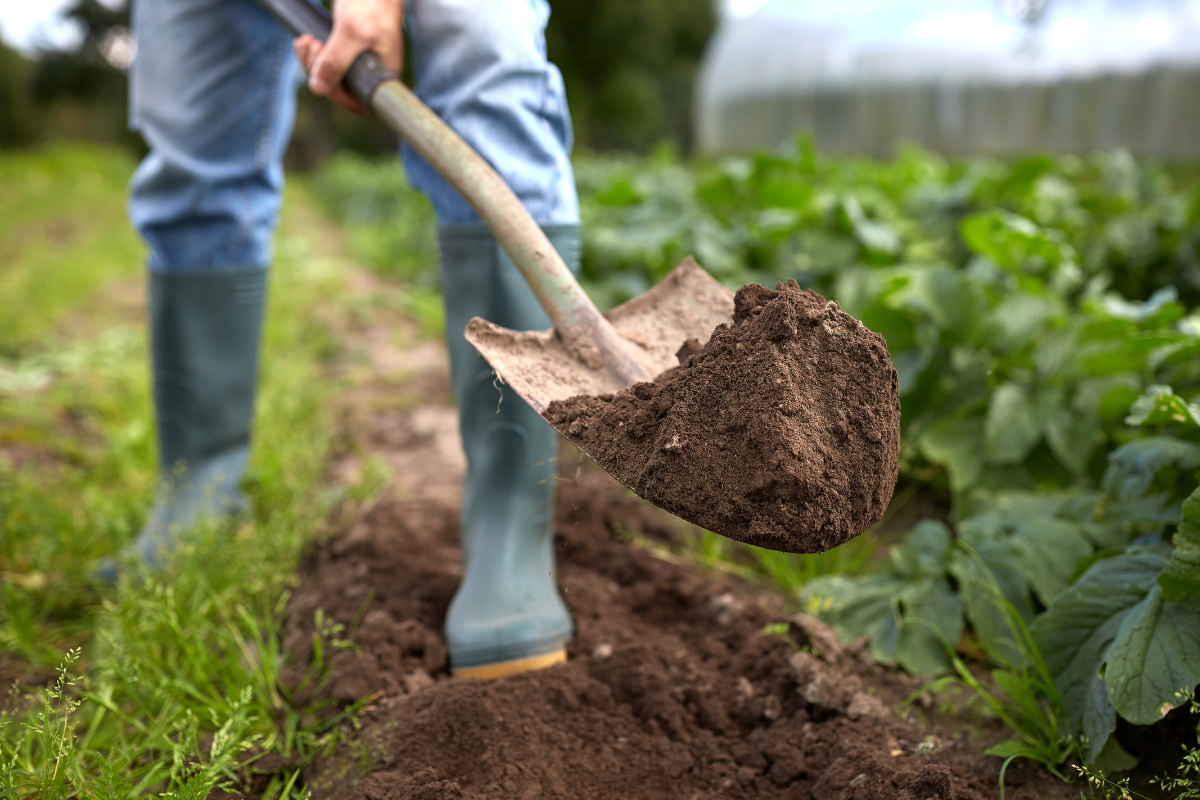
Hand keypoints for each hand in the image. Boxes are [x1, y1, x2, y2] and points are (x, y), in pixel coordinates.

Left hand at [293, 0, 403, 114]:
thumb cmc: (371, 7)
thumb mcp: (351, 34)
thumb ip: (335, 62)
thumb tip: (318, 89)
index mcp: (380, 78)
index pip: (356, 103)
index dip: (335, 94)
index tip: (324, 70)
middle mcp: (369, 76)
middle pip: (337, 91)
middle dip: (318, 70)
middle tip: (313, 45)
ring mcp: (356, 66)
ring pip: (326, 77)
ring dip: (310, 61)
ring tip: (308, 40)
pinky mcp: (344, 54)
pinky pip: (323, 64)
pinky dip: (310, 54)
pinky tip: (306, 40)